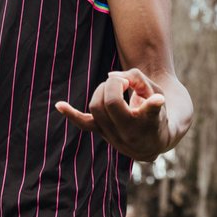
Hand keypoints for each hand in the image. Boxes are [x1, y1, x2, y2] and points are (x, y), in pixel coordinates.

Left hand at [55, 68, 170, 160]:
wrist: (155, 141)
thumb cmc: (158, 110)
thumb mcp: (156, 91)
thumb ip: (137, 77)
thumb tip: (110, 75)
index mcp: (145, 123)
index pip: (127, 104)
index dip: (127, 87)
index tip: (137, 86)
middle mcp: (127, 133)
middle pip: (106, 103)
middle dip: (112, 85)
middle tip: (123, 82)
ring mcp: (112, 135)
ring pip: (95, 108)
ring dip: (102, 91)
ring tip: (115, 88)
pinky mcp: (102, 132)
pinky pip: (84, 123)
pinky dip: (71, 114)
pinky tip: (58, 105)